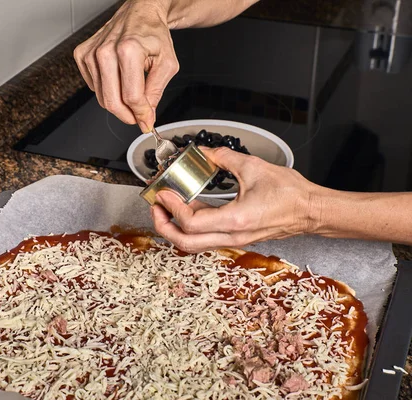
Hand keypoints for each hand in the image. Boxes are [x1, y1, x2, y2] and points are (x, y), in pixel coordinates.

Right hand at [73, 0, 179, 131]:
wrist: (140, 14)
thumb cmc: (153, 34)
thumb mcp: (167, 64)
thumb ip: (156, 92)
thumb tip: (146, 115)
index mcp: (128, 50)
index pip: (131, 96)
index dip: (140, 114)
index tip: (146, 121)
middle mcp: (106, 51)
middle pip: (112, 101)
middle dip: (128, 115)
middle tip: (138, 116)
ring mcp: (91, 53)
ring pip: (102, 97)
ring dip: (118, 102)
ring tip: (132, 91)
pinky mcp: (82, 55)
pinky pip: (94, 87)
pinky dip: (107, 90)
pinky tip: (117, 78)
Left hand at [151, 147, 320, 251]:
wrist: (311, 211)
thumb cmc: (291, 195)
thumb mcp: (255, 167)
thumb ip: (225, 158)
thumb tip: (207, 152)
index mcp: (236, 220)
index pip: (192, 223)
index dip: (172, 208)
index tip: (163, 194)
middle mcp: (233, 236)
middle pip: (186, 244)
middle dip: (164, 227)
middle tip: (156, 208)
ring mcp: (234, 239)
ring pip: (194, 244)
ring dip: (176, 228)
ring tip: (167, 207)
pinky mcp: (236, 237)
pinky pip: (206, 237)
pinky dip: (191, 226)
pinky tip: (189, 207)